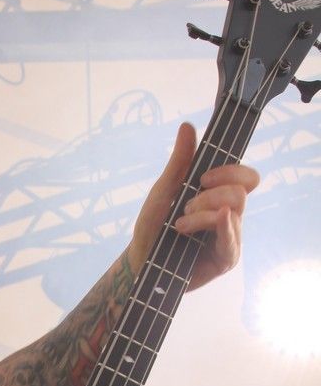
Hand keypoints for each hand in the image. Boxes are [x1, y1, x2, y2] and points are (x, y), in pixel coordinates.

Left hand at [130, 122, 258, 290]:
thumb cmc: (153, 226)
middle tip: (185, 208)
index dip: (230, 172)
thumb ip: (180, 162)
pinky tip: (208, 222)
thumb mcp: (164, 190)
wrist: (139, 259)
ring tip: (180, 226)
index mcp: (219, 196)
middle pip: (241, 192)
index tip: (203, 178)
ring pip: (235, 213)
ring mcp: (229, 238)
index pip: (245, 177)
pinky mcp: (225, 259)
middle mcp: (229, 216)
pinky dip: (221, 227)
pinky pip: (232, 241)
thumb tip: (187, 125)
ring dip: (203, 214)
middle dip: (210, 196)